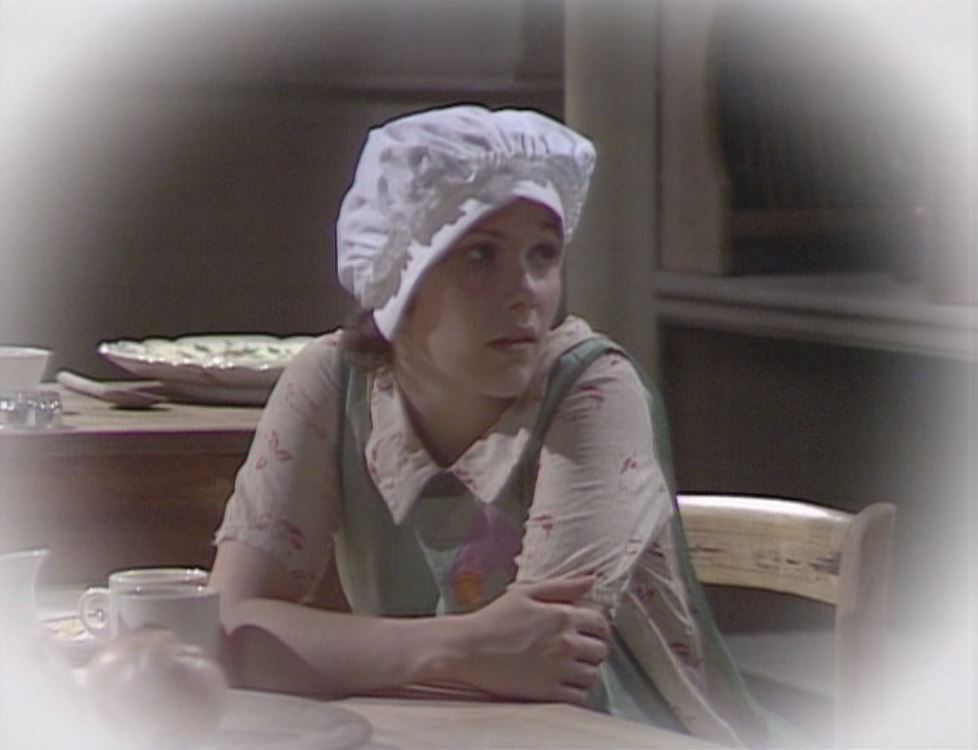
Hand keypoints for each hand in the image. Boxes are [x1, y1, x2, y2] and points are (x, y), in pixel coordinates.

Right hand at [457, 576, 610, 704]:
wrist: (467, 648)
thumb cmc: (493, 618)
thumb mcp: (526, 592)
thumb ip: (563, 585)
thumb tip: (592, 578)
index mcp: (562, 615)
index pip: (601, 623)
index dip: (598, 627)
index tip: (588, 631)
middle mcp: (565, 643)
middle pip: (601, 650)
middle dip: (593, 648)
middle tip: (578, 649)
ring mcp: (558, 669)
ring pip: (593, 675)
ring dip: (585, 670)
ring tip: (569, 666)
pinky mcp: (547, 692)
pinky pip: (579, 696)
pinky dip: (575, 691)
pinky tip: (562, 682)